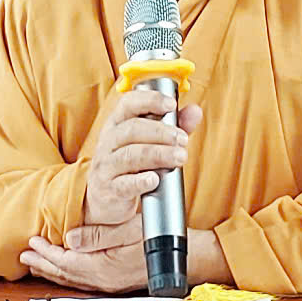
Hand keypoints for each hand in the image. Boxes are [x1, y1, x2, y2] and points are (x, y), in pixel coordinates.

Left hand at [22, 222, 226, 292]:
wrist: (186, 259)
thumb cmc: (160, 240)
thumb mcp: (129, 230)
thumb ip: (98, 235)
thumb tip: (70, 239)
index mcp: (105, 268)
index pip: (67, 262)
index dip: (48, 253)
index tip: (33, 242)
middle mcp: (104, 281)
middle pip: (65, 274)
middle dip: (44, 264)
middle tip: (26, 255)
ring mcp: (110, 284)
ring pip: (73, 279)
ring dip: (53, 269)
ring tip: (37, 262)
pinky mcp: (115, 282)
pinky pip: (83, 281)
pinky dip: (68, 273)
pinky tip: (64, 267)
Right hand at [82, 88, 201, 228]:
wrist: (106, 200)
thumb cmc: (130, 164)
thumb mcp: (147, 142)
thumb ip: (173, 127)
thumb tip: (195, 111)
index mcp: (116, 124)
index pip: (128, 103)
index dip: (150, 100)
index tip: (171, 104)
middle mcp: (108, 142)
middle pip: (131, 130)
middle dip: (161, 132)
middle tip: (183, 139)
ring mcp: (107, 166)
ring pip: (130, 155)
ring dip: (158, 154)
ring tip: (180, 157)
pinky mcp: (111, 190)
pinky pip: (124, 184)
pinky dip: (140, 181)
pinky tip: (154, 179)